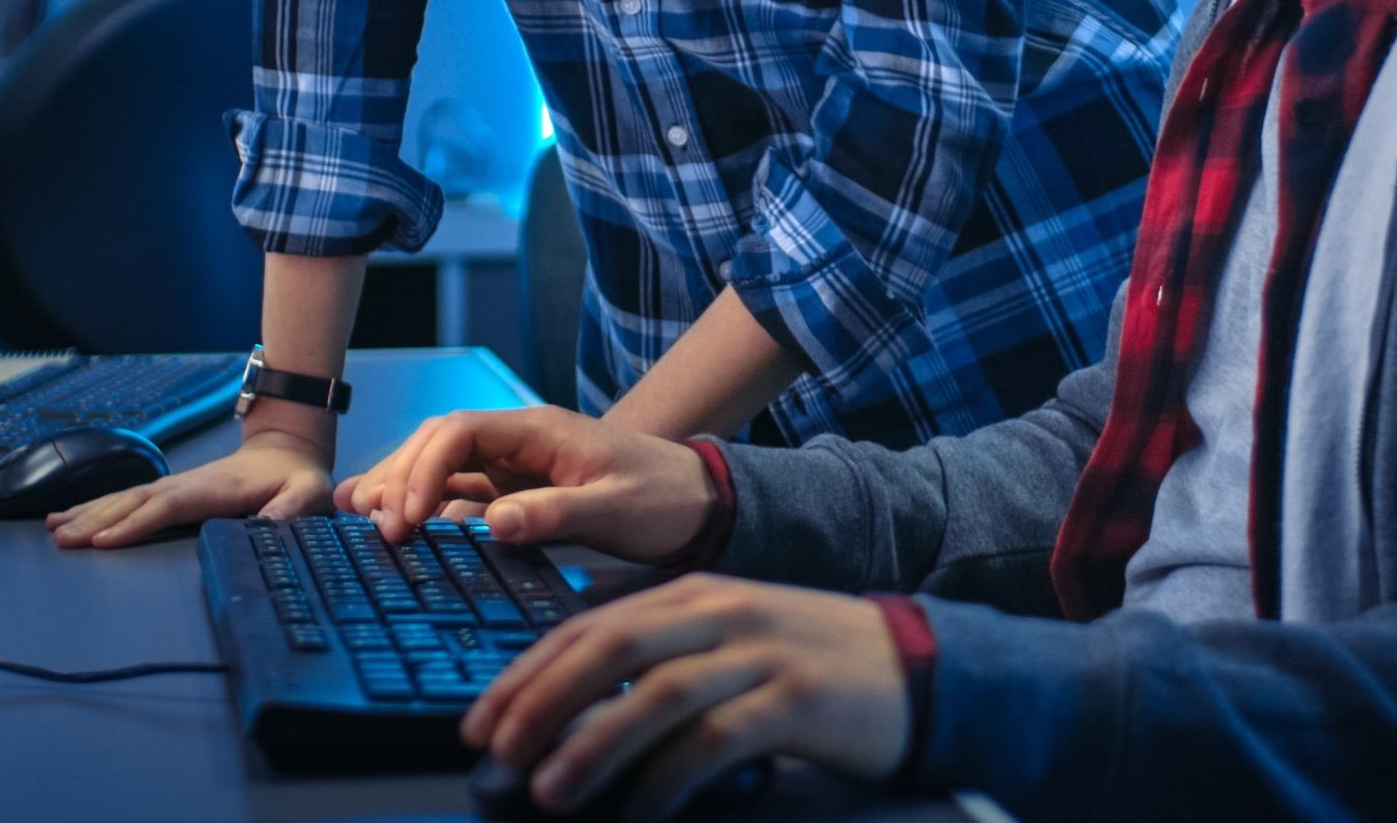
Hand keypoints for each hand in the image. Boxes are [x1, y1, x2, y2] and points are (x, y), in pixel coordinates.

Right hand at [44, 429, 329, 548]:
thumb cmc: (296, 477)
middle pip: (134, 502)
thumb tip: (271, 526)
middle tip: (63, 540)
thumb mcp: (308, 492)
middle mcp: (185, 484)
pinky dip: (95, 508)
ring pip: (124, 499)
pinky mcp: (168, 492)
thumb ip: (293, 508)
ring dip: (88, 514)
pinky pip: (127, 500)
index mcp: (213, 489)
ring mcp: (174, 486)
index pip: (167, 505)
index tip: (103, 540)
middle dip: (97, 520)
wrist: (285, 450)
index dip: (135, 522)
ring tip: (54, 529)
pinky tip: (69, 517)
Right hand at [333, 406, 713, 558]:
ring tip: (365, 520)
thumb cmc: (663, 498)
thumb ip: (555, 513)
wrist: (698, 504)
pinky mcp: (515, 493)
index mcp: (538, 430)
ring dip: (403, 488)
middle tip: (379, 528)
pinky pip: (458, 494)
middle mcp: (517, 442)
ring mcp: (513, 467)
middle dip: (401, 477)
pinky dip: (424, 506)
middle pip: (437, 443)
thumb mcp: (614, 509)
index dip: (424, 467)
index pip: (460, 431)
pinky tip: (395, 524)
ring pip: (440, 466)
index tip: (410, 515)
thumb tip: (493, 522)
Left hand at [465, 576, 908, 820]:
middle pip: (610, 647)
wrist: (916, 666)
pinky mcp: (797, 700)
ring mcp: (760, 653)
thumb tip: (570, 706)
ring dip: (593, 743)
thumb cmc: (805, 664)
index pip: (587, 625)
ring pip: (657, 693)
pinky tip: (640, 812)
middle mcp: (719, 612)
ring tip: (547, 790)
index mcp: (690, 595)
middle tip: (496, 752)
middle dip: (542, 699)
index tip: (480, 721)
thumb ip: (659, 658)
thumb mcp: (726, 641)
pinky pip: (717, 739)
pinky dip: (669, 777)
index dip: (526, 672)